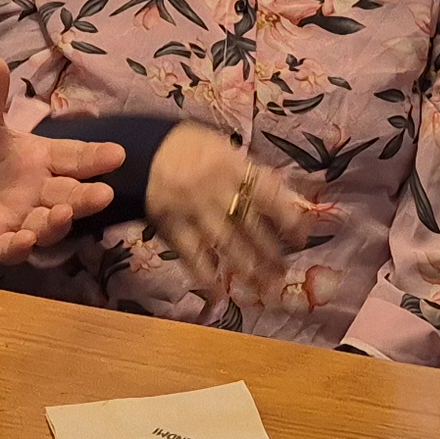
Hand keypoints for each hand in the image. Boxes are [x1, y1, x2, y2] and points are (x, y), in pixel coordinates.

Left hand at [0, 59, 121, 262]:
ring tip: (62, 214)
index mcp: (40, 157)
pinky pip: (11, 248)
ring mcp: (19, 217)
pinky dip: (19, 247)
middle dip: (87, 198)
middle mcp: (37, 190)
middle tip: (103, 195)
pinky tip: (25, 241)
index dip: (96, 157)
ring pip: (47, 225)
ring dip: (58, 223)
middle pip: (70, 195)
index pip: (75, 157)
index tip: (117, 154)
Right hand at [145, 124, 320, 293]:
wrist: (138, 153)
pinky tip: (219, 294)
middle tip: (285, 272)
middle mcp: (216, 191)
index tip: (301, 237)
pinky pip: (192, 256)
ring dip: (248, 268)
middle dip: (270, 252)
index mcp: (230, 165)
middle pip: (250, 226)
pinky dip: (206, 276)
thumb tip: (277, 190)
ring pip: (227, 245)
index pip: (268, 194)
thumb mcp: (219, 145)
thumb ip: (245, 168)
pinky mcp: (173, 229)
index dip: (288, 217)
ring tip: (264, 287)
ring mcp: (194, 212)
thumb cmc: (183, 146)